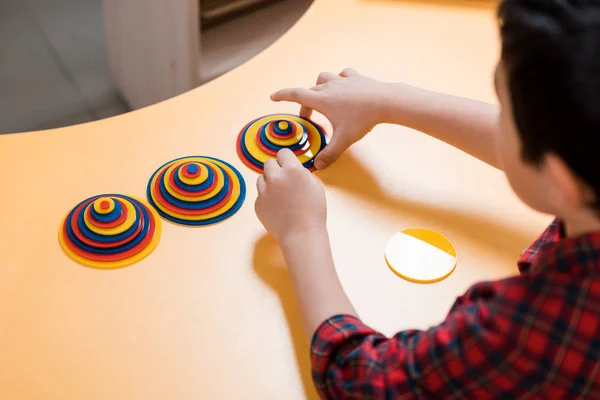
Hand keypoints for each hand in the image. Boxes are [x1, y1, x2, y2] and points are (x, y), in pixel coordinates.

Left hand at [255, 149, 326, 243]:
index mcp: (292, 170)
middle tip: (284, 181)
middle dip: (276, 169)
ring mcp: (264, 191)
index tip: (289, 166)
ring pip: (262, 178)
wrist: (301, 234)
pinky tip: (278, 208)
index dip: (287, 160)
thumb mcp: (315, 185)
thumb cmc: (313, 211)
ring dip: (269, 183)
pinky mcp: (257, 204)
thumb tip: (291, 169)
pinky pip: (260, 195)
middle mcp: (275, 177)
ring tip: (281, 196)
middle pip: (269, 163)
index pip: (283, 153)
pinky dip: (267, 198)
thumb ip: (301, 173)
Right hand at [271, 68, 393, 168]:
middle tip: (307, 118)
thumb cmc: (362, 119)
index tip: (273, 97)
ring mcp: (342, 80)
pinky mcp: (356, 77)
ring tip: (323, 99)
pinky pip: (343, 75)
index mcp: (321, 100)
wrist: (385, 101)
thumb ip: (329, 154)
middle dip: (304, 104)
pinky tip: (344, 87)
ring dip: (319, 87)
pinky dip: (339, 80)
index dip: (282, 95)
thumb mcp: (343, 140)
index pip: (295, 95)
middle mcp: (329, 87)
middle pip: (309, 92)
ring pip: (323, 78)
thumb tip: (318, 166)